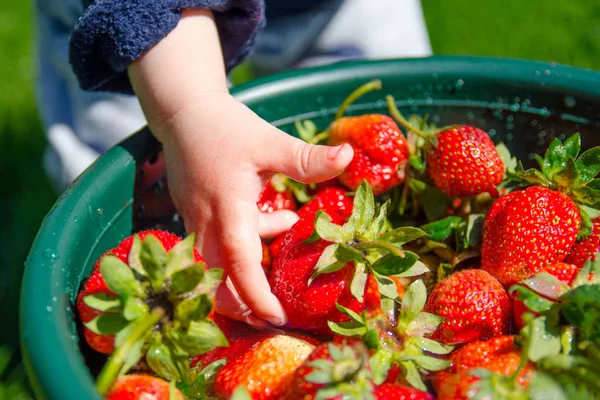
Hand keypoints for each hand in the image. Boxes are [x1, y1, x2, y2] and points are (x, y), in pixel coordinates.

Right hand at [154, 92, 352, 325]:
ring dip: (245, 278)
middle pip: (217, 281)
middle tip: (275, 317)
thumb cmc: (225, 127)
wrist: (183, 114)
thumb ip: (306, 158)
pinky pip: (217, 248)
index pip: (240, 263)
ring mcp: (197, 223)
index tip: (278, 318)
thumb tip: (348, 157)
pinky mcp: (196, 218)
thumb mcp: (269, 141)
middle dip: (243, 305)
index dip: (257, 295)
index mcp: (227, 210)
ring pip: (216, 268)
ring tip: (282, 273)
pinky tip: (277, 225)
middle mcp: (208, 224)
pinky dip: (245, 250)